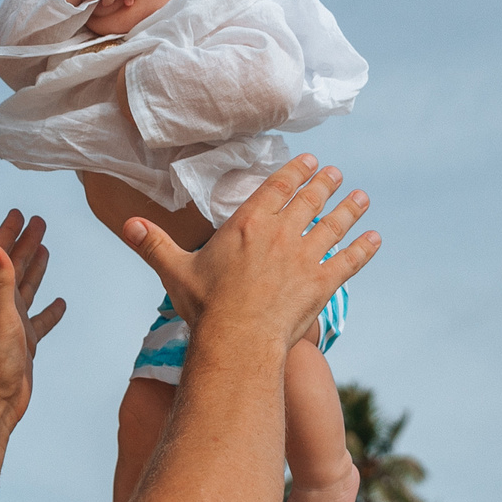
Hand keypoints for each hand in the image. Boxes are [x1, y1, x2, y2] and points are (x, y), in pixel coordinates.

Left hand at [0, 210, 66, 422]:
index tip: (18, 213)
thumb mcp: (1, 314)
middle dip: (24, 243)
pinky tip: (61, 304)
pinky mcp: (25, 344)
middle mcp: (1, 308)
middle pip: (14, 267)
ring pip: (26, 290)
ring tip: (45, 249)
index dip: (8, 234)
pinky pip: (40, 321)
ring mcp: (13, 326)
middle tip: (37, 222)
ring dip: (35, 269)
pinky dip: (50, 310)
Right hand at [118, 157, 376, 351]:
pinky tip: (375, 239)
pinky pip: (349, 261)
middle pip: (308, 199)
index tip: (309, 161)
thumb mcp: (175, 271)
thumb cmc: (205, 306)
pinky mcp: (323, 283)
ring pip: (333, 224)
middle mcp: (282, 233)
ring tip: (361, 196)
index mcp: (249, 224)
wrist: (238, 340)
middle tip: (335, 172)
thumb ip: (153, 244)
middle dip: (324, 183)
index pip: (276, 187)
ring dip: (349, 208)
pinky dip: (364, 249)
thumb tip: (126, 224)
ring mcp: (305, 257)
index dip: (294, 171)